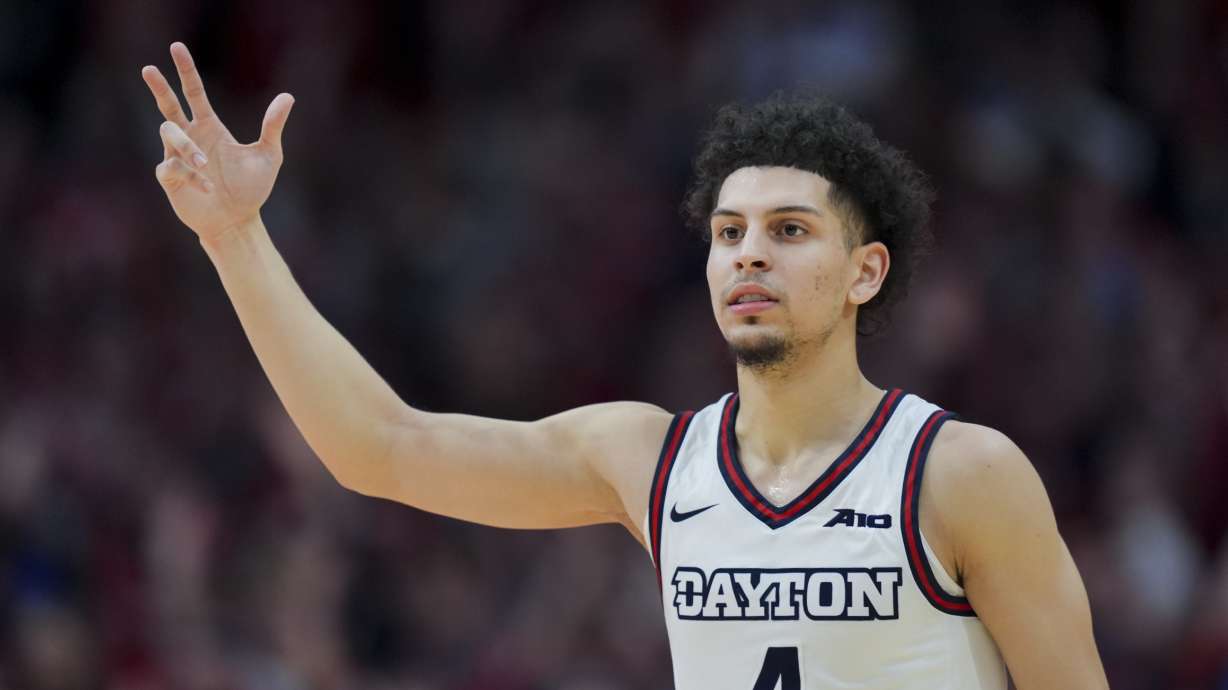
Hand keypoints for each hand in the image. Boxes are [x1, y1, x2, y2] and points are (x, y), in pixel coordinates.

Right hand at [142, 42, 293, 241]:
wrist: (238, 221)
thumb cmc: (251, 189)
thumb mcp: (269, 155)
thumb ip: (273, 126)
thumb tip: (288, 96)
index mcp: (210, 127)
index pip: (194, 92)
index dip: (186, 71)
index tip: (177, 48)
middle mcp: (191, 137)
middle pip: (168, 105)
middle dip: (160, 87)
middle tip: (148, 69)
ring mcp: (177, 157)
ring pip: (168, 134)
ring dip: (186, 146)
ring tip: (204, 163)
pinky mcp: (171, 178)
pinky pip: (172, 167)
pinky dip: (190, 175)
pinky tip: (208, 187)